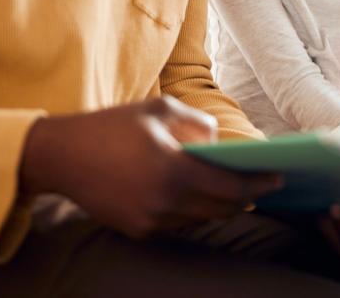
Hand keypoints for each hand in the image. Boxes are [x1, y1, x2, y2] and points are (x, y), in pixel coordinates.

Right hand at [18, 97, 282, 238]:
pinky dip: (192, 209)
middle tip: (261, 185)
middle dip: (244, 197)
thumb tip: (219, 144)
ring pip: (200, 218)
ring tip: (235, 190)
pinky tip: (198, 195)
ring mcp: (150, 222)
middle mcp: (165, 204)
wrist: (62, 155)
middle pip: (221, 208)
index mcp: (174, 172)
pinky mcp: (137, 230)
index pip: (231, 187)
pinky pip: (177, 222)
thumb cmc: (112, 125)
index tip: (278, 177)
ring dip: (219, 205)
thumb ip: (198, 123)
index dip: (258, 184)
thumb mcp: (159, 108)